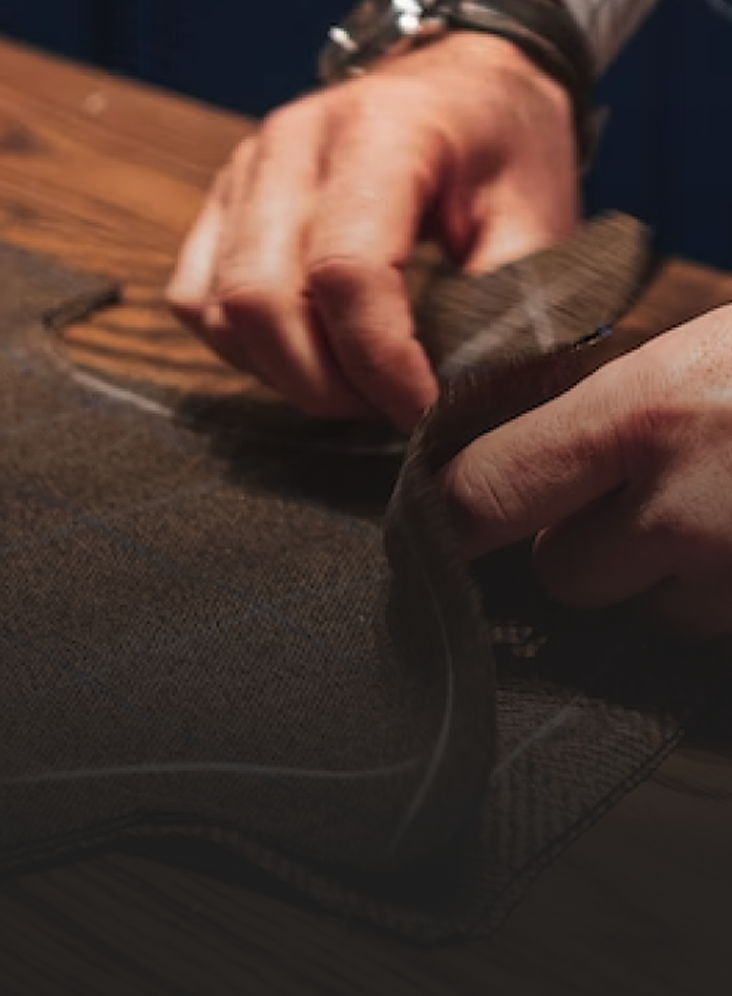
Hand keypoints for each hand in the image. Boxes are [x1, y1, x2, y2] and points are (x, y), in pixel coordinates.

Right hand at [167, 32, 576, 432]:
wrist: (460, 88)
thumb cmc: (501, 150)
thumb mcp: (536, 216)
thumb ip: (505, 303)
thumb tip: (464, 396)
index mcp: (381, 133)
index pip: (347, 273)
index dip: (382, 365)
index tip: (425, 411)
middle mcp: (293, 144)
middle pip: (264, 300)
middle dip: (327, 385)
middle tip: (389, 407)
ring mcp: (246, 171)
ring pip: (221, 309)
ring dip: (286, 373)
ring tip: (355, 386)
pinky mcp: (222, 204)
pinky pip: (196, 301)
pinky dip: (244, 351)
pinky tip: (306, 357)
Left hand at [443, 307, 731, 638]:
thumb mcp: (690, 354)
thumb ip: (599, 415)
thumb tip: (516, 464)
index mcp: (643, 411)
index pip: (487, 492)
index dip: (447, 519)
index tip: (429, 530)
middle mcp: (680, 506)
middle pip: (560, 574)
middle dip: (579, 549)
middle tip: (629, 503)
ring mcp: (730, 574)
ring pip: (639, 613)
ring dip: (655, 581)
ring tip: (713, 514)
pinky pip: (701, 631)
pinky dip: (710, 597)